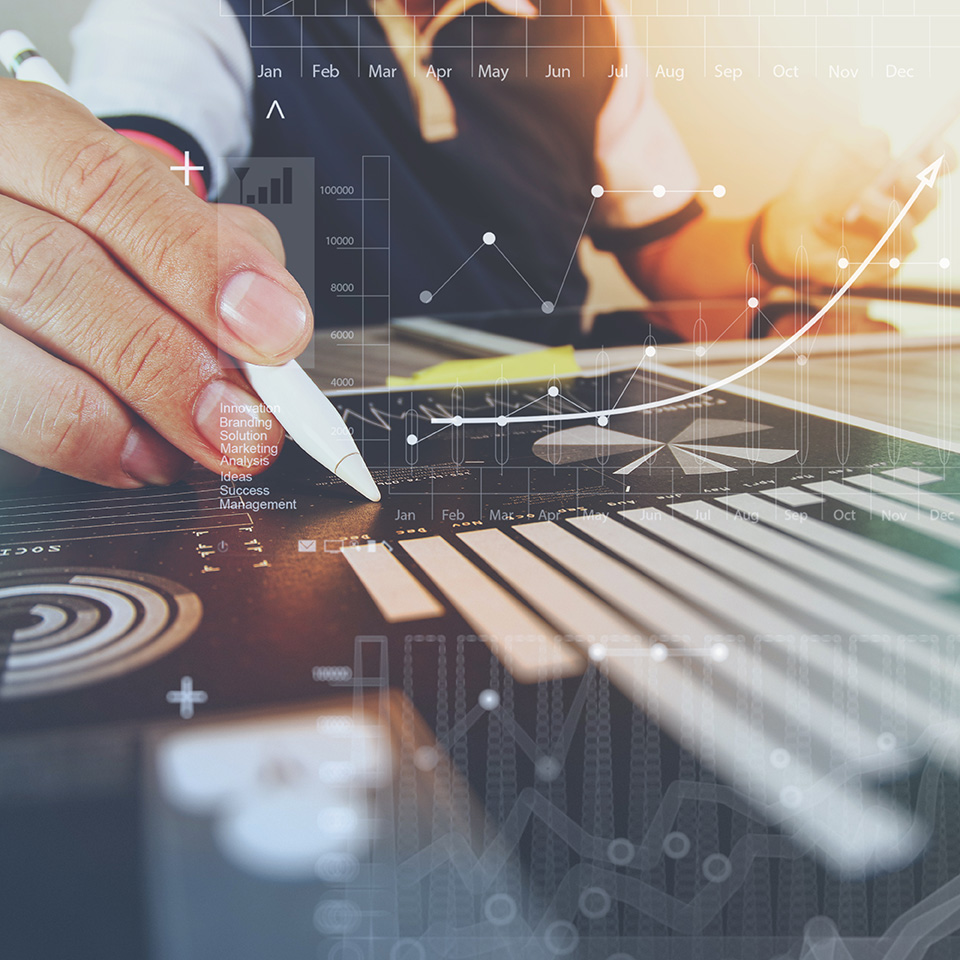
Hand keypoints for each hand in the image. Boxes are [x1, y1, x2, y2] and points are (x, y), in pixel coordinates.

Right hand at [0, 80, 313, 488]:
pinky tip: (133, 457)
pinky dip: (73, 443)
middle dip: (167, 361)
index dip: (201, 263)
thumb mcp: (131, 201)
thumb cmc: (72, 223)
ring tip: (192, 449)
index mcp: (26, 136)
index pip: (108, 186)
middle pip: (50, 272)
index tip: (277, 330)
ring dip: (117, 418)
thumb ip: (198, 242)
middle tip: (242, 421)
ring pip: (6, 354)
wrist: (0, 234)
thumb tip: (264, 316)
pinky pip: (0, 407)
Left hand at [760, 125, 951, 288]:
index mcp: (904, 179)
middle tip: (898, 171)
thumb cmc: (816, 183)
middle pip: (930, 201)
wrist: (787, 222)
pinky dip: (850, 241)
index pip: (940, 168)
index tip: (928, 146)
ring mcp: (892, 242)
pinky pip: (878, 259)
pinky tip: (823, 225)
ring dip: (885, 212)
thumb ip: (859, 138)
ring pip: (907, 231)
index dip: (941, 158)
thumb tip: (884, 148)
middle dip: (918, 184)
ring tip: (860, 198)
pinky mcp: (876, 270)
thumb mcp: (831, 147)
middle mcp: (906, 211)